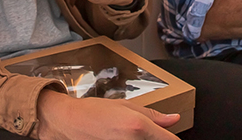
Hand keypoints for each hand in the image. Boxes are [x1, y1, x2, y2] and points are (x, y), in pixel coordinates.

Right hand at [36, 90, 179, 139]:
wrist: (67, 123)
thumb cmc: (93, 112)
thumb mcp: (126, 106)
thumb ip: (153, 115)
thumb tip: (174, 119)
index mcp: (138, 127)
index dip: (172, 139)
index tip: (168, 136)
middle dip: (155, 139)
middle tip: (140, 132)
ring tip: (126, 133)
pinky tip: (120, 137)